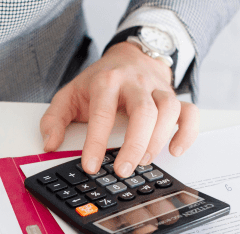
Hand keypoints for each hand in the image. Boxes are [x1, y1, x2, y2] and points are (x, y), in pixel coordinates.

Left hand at [40, 42, 198, 177]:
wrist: (129, 57)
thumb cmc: (98, 80)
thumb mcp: (69, 94)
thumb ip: (54, 119)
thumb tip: (49, 144)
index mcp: (106, 82)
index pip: (102, 113)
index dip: (96, 142)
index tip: (91, 166)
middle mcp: (135, 83)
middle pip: (144, 112)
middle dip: (134, 144)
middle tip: (123, 170)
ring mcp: (157, 89)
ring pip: (168, 111)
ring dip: (158, 140)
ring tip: (143, 162)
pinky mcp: (174, 96)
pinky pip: (190, 112)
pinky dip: (187, 132)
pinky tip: (175, 150)